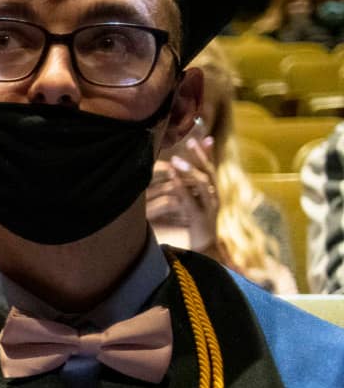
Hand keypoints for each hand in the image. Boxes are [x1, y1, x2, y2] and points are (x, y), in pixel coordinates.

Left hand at [147, 136, 218, 251]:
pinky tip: (173, 180)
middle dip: (201, 156)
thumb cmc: (195, 225)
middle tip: (188, 142)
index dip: (208, 153)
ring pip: (204, 184)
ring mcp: (210, 208)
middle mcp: (215, 197)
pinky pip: (192, 201)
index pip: (212, 167)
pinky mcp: (201, 219)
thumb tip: (176, 169)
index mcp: (213, 192)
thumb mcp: (192, 204)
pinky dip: (182, 188)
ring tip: (175, 161)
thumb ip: (188, 188)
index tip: (204, 137)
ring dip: (190, 171)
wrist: (204, 251)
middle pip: (210, 172)